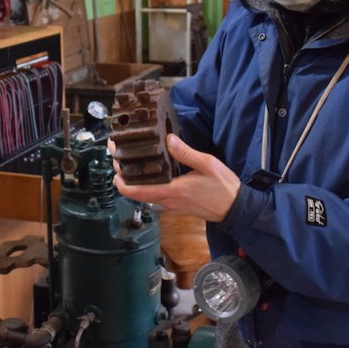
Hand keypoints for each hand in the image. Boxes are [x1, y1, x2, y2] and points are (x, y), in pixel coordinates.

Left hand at [111, 134, 239, 222]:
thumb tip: (167, 139)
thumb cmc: (222, 186)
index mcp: (173, 192)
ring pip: (146, 196)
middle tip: (118, 159)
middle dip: (125, 178)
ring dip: (135, 182)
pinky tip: (148, 173)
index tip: (113, 171)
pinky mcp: (176, 206)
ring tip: (129, 163)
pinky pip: (155, 196)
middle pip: (138, 194)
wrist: (235, 208)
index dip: (122, 184)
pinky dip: (146, 185)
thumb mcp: (207, 164)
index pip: (139, 193)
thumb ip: (186, 152)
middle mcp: (168, 202)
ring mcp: (171, 206)